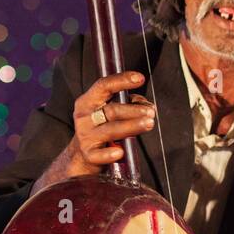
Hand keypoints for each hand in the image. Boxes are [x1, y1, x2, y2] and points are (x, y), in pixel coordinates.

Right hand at [34, 71, 154, 191]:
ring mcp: (86, 136)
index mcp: (88, 102)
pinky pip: (100, 154)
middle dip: (133, 110)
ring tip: (149, 124)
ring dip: (132, 126)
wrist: (83, 155)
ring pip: (111, 130)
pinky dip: (110, 154)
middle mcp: (84, 117)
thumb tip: (146, 106)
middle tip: (151, 112)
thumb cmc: (101, 127)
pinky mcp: (89, 154)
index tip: (140, 78)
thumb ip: (128, 103)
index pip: (104, 86)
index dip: (122, 80)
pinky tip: (119, 152)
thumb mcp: (109, 111)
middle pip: (111, 110)